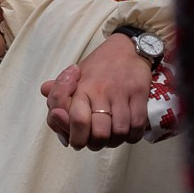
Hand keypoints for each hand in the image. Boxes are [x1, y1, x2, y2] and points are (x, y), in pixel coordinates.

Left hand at [42, 32, 154, 148]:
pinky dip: (132, 135)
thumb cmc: (97, 67)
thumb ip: (58, 96)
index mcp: (81, 89)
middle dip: (94, 144)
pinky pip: (137, 126)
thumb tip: (54, 114)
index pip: (75, 120)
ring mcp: (121, 94)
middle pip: (98, 133)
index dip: (74, 136)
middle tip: (94, 140)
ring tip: (110, 137)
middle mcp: (100, 92)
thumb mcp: (72, 77)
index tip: (74, 136)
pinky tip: (126, 131)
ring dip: (114, 140)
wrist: (126, 48)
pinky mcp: (139, 95)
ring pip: (118, 132)